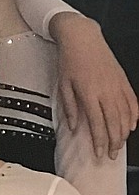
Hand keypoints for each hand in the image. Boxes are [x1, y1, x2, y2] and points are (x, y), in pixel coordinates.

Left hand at [51, 14, 137, 158]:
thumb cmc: (70, 62)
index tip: (100, 154)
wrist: (82, 39)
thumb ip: (69, 108)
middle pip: (114, 123)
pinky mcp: (123, 80)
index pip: (97, 124)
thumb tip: (73, 128)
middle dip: (113, 142)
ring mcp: (117, 86)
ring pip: (125, 115)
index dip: (100, 142)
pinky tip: (131, 126)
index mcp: (89, 94)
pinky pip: (132, 102)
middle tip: (112, 155)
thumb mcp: (63, 86)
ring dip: (123, 132)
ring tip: (120, 145)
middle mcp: (106, 92)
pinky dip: (134, 115)